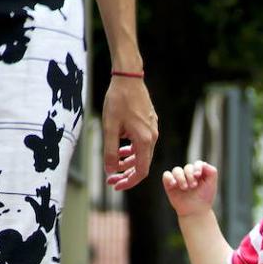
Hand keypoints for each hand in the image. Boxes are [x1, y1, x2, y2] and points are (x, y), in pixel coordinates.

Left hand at [102, 75, 157, 189]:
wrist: (128, 78)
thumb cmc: (118, 100)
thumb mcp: (110, 127)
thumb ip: (110, 151)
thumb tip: (110, 171)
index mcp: (144, 140)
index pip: (141, 171)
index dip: (129, 182)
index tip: (115, 186)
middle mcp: (152, 137)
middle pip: (143, 164)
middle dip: (126, 174)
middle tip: (111, 179)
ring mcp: (152, 130)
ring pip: (142, 154)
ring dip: (129, 162)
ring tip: (114, 164)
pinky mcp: (150, 124)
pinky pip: (143, 143)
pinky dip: (132, 150)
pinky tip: (122, 147)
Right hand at [162, 160, 218, 217]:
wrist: (196, 212)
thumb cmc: (204, 198)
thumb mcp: (212, 184)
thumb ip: (212, 171)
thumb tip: (203, 163)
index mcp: (198, 172)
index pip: (197, 163)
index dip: (197, 167)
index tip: (198, 175)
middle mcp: (188, 174)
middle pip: (187, 167)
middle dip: (190, 175)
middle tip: (193, 186)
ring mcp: (179, 179)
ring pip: (176, 170)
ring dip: (181, 177)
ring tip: (185, 188)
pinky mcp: (170, 185)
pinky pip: (166, 175)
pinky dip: (169, 177)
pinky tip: (174, 184)